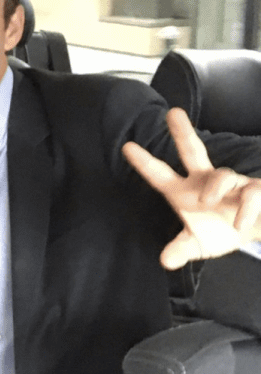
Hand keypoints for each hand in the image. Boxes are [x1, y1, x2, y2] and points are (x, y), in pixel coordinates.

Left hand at [123, 107, 260, 267]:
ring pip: (223, 174)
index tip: (127, 147)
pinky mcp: (256, 190)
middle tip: (173, 113)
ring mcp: (233, 183)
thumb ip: (181, 249)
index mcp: (186, 191)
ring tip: (208, 203)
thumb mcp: (199, 244)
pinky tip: (240, 225)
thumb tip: (165, 261)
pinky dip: (245, 209)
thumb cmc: (222, 230)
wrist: (257, 233)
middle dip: (184, 132)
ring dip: (214, 188)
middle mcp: (206, 181)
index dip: (145, 163)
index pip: (161, 175)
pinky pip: (251, 193)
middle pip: (194, 151)